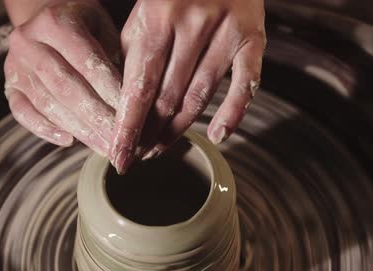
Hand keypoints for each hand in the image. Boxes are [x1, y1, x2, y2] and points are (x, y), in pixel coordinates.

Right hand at [3, 0, 121, 154]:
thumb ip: (113, 59)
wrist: (50, 20)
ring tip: (103, 146)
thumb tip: (133, 104)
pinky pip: (23, 113)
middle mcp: (27, 41)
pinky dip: (46, 130)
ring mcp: (13, 65)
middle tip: (118, 139)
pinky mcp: (8, 85)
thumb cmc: (88, 28)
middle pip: (66, 87)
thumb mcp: (105, 30)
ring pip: (47, 104)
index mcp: (54, 21)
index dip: (110, 91)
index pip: (86, 62)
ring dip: (78, 129)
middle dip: (96, 117)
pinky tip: (70, 141)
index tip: (130, 115)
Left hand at [110, 0, 265, 172]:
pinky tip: (218, 135)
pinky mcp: (253, 38)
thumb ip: (134, 53)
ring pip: (200, 94)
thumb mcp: (144, 12)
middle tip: (137, 156)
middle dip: (150, 132)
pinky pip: (246, 82)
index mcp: (157, 15)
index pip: (139, 85)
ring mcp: (226, 31)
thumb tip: (123, 105)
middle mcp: (192, 23)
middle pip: (168, 95)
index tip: (119, 155)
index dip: (128, 126)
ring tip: (159, 150)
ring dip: (178, 129)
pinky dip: (233, 112)